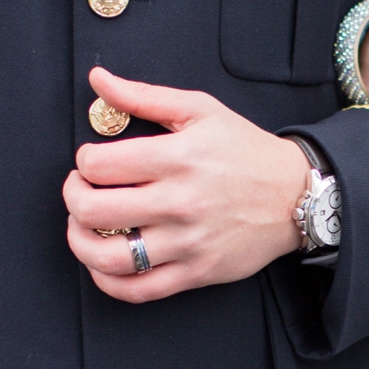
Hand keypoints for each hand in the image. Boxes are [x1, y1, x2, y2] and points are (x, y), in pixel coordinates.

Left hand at [65, 67, 309, 302]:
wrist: (295, 194)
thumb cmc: (246, 150)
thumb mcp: (200, 110)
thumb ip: (143, 96)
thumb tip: (98, 79)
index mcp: (177, 158)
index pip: (98, 166)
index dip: (83, 162)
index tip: (91, 162)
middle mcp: (179, 203)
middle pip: (93, 211)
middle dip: (73, 198)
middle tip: (81, 191)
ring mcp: (187, 242)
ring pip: (107, 257)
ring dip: (80, 242)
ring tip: (83, 228)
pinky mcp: (196, 272)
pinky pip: (137, 290)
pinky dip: (107, 281)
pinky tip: (103, 264)